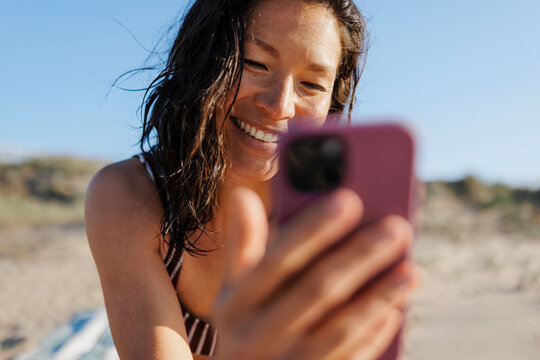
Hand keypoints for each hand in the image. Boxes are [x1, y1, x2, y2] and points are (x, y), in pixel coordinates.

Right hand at [213, 187, 417, 359]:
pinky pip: (350, 359)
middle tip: (396, 228)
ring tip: (411, 271)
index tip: (349, 200)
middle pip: (316, 290)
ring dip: (378, 297)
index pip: (277, 259)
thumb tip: (242, 194)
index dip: (313, 230)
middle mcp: (257, 336)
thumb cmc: (245, 325)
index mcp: (237, 303)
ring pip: (340, 328)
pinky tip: (394, 312)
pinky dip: (373, 336)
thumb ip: (243, 245)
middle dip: (359, 257)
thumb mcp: (234, 291)